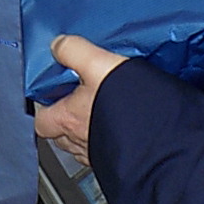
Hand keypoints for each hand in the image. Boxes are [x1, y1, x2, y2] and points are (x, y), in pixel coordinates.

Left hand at [33, 34, 127, 167]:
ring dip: (87, 130)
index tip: (51, 93)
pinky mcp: (118, 158)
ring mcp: (98, 154)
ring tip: (99, 110)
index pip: (42, 120)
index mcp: (68, 119)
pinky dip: (107, 138)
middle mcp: (80, 141)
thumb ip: (74, 51)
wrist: (162, 140)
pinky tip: (120, 124)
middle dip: (66, 119)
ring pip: (83, 144)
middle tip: (76, 99)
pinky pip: (105, 150)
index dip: (44, 107)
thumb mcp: (97, 64)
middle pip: (61, 134)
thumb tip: (59, 45)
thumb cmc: (127, 107)